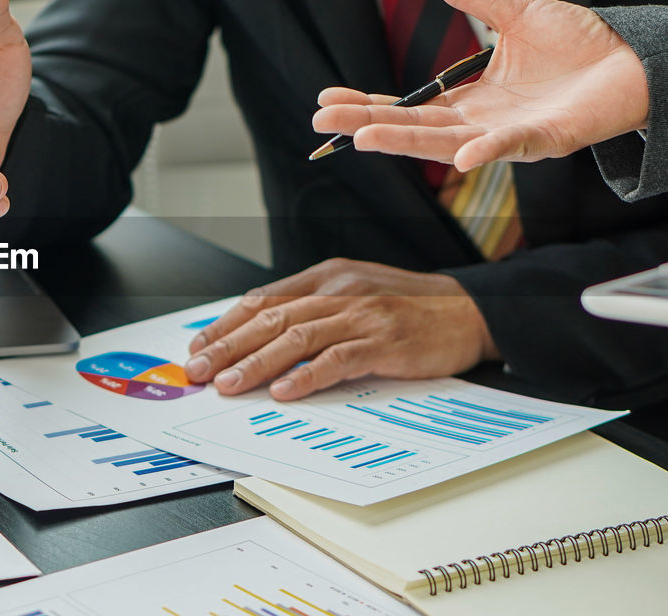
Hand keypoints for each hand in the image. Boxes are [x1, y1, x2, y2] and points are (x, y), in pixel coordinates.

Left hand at [184, 259, 498, 399]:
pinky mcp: (384, 341)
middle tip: (200, 371)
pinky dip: (307, 376)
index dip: (226, 324)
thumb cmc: (404, 307)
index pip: (263, 300)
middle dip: (228, 346)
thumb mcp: (351, 294)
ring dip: (257, 364)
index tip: (200, 347)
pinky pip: (338, 359)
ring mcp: (362, 314)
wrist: (468, 310)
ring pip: (297, 338)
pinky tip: (284, 391)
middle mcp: (339, 290)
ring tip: (230, 385)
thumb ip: (310, 310)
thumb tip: (257, 338)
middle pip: (271, 319)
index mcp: (325, 276)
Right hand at [312, 0, 647, 171]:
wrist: (635, 63)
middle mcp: (480, 123)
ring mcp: (509, 136)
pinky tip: (457, 156)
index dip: (367, 104)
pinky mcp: (544, 139)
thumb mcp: (517, 13)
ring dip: (404, 142)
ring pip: (446, 143)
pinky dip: (484, 153)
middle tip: (323, 123)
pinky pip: (509, 147)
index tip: (327, 103)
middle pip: (413, 128)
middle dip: (367, 124)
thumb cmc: (578, 47)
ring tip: (362, 138)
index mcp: (469, 99)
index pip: (407, 107)